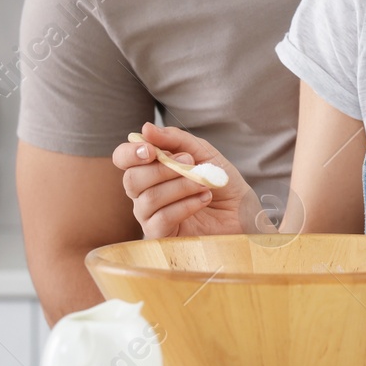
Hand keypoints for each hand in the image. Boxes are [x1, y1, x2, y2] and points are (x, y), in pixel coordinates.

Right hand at [111, 122, 252, 238]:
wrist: (243, 212)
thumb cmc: (220, 182)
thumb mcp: (204, 153)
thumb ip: (176, 140)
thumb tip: (146, 129)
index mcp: (150, 169)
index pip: (123, 159)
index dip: (130, 153)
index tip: (151, 150)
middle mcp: (144, 192)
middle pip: (132, 180)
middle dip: (162, 169)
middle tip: (190, 163)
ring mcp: (150, 216)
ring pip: (149, 199)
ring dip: (180, 186)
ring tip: (205, 183)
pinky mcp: (162, 236)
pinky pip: (161, 219)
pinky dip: (185, 205)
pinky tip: (204, 199)